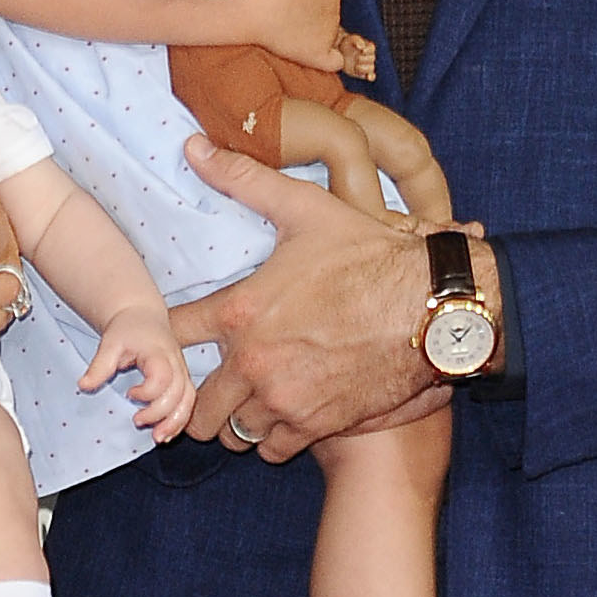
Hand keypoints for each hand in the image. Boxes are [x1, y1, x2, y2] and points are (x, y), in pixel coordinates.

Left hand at [77, 303, 194, 439]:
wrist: (142, 316)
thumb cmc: (127, 329)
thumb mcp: (109, 343)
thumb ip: (99, 366)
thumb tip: (83, 386)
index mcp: (159, 353)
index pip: (162, 378)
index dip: (147, 393)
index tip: (129, 394)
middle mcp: (175, 363)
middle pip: (178, 394)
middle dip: (159, 414)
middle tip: (137, 421)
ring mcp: (182, 372)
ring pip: (188, 401)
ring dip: (175, 423)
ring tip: (158, 438)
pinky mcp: (182, 379)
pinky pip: (188, 402)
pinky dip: (179, 420)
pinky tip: (166, 432)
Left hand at [180, 137, 475, 457]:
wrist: (433, 308)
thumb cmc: (370, 258)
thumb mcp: (306, 210)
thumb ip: (243, 181)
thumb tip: (193, 148)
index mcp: (242, 312)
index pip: (173, 336)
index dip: (164, 339)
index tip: (171, 340)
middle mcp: (254, 364)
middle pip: (194, 401)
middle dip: (198, 393)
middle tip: (210, 381)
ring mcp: (285, 400)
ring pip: (230, 431)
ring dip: (233, 418)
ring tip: (245, 400)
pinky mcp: (315, 426)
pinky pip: (270, 449)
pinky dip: (271, 438)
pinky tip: (282, 414)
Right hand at [231, 0, 345, 73]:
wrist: (249, 3)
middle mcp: (333, 8)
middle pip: (326, 10)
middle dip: (311, 9)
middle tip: (285, 8)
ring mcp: (326, 33)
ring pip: (327, 32)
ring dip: (315, 31)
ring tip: (288, 28)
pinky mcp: (316, 55)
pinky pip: (333, 61)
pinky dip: (331, 59)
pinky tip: (317, 53)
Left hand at [332, 29, 378, 79]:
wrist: (339, 53)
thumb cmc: (346, 44)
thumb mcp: (351, 39)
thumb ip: (357, 41)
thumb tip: (362, 47)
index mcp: (368, 47)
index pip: (372, 49)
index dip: (368, 51)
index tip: (362, 51)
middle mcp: (369, 57)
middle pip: (371, 59)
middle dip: (364, 59)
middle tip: (356, 58)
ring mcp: (367, 65)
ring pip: (371, 68)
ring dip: (364, 68)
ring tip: (356, 66)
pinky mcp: (363, 73)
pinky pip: (371, 76)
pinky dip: (371, 77)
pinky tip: (368, 77)